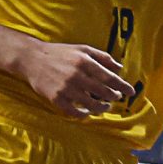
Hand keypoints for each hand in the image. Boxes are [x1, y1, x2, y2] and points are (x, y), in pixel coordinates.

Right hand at [17, 41, 133, 118]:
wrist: (32, 58)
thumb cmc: (60, 53)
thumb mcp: (83, 49)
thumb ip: (103, 57)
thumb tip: (119, 68)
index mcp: (85, 62)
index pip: (110, 78)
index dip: (123, 87)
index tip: (130, 92)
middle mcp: (76, 76)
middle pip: (103, 92)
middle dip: (113, 97)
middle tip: (116, 97)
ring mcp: (66, 88)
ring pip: (91, 104)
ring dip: (101, 107)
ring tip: (104, 106)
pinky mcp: (56, 98)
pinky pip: (73, 112)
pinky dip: (83, 114)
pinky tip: (87, 112)